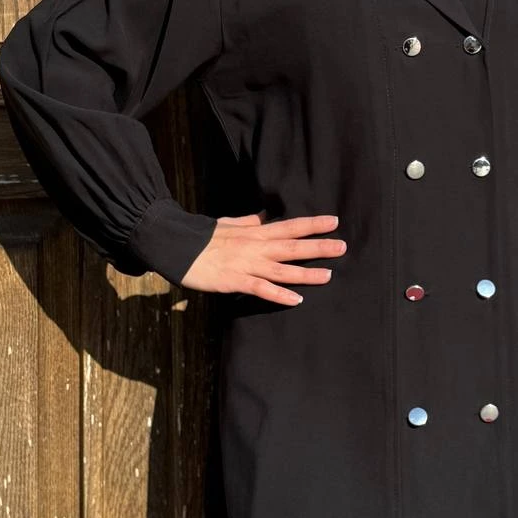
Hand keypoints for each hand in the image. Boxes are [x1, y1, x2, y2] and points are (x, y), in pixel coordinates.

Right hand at [180, 209, 346, 301]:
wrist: (174, 244)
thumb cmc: (202, 235)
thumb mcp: (229, 223)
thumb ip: (249, 221)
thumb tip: (264, 216)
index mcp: (255, 232)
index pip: (290, 226)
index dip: (313, 224)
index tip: (334, 221)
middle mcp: (255, 246)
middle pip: (293, 246)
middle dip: (319, 247)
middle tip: (343, 246)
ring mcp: (246, 264)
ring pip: (282, 269)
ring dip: (306, 273)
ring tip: (329, 275)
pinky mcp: (234, 281)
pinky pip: (260, 289)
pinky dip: (279, 295)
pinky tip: (296, 300)